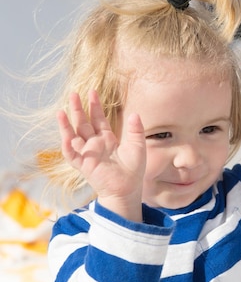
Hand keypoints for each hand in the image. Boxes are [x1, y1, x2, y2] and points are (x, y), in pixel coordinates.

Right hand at [57, 90, 145, 220]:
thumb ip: (136, 130)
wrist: (128, 189)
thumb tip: (135, 114)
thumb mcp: (137, 146)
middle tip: (74, 93)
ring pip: (73, 136)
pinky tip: (65, 135)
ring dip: (66, 125)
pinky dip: (67, 146)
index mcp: (107, 139)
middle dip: (78, 109)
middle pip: (83, 124)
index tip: (92, 92)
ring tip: (61, 111)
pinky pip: (72, 155)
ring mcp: (87, 154)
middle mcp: (95, 145)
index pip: (98, 119)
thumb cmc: (134, 170)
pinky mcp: (83, 165)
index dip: (95, 106)